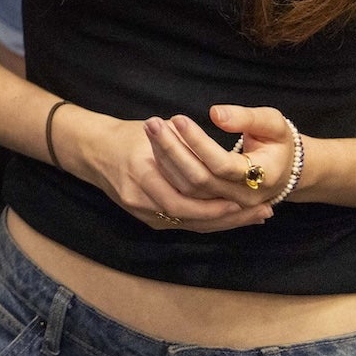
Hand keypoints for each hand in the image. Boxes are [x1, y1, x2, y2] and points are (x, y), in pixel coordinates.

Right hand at [65, 107, 266, 232]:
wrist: (92, 150)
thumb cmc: (128, 136)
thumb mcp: (155, 131)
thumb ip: (183, 144)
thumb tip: (220, 156)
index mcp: (142, 171)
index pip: (186, 198)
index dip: (218, 202)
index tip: (247, 197)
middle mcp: (141, 198)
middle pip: (192, 217)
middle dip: (230, 217)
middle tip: (262, 213)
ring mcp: (142, 212)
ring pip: (190, 224)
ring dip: (224, 223)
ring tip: (254, 217)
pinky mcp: (146, 218)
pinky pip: (182, 224)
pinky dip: (208, 222)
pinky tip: (230, 218)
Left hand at [143, 104, 297, 216]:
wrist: (283, 171)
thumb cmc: (277, 141)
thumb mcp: (272, 123)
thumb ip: (246, 118)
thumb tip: (215, 114)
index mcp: (263, 177)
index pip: (222, 165)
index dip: (198, 143)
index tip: (178, 119)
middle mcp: (244, 197)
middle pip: (199, 180)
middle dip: (172, 150)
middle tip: (152, 123)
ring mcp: (227, 205)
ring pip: (187, 190)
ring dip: (165, 159)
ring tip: (151, 129)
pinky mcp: (213, 207)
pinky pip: (184, 195)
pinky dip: (168, 171)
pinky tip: (156, 147)